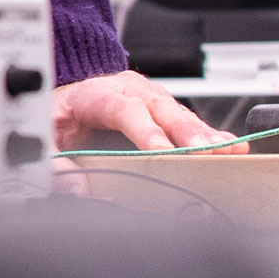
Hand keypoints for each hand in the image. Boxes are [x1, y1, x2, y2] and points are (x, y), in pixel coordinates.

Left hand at [51, 70, 227, 152]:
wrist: (65, 102)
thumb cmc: (58, 120)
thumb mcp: (46, 140)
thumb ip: (56, 164)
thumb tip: (76, 187)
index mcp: (95, 93)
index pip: (121, 108)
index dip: (142, 129)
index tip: (160, 151)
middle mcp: (128, 90)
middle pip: (159, 108)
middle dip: (183, 131)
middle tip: (203, 152)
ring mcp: (150, 99)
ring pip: (180, 115)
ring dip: (204, 135)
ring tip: (226, 152)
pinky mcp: (166, 113)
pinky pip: (191, 124)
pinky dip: (212, 136)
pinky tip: (232, 147)